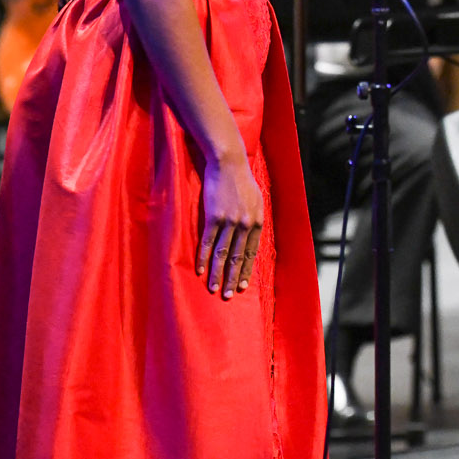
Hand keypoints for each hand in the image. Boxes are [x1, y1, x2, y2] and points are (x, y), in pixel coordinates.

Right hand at [196, 149, 262, 300]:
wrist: (228, 163)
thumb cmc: (242, 180)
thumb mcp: (256, 200)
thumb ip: (254, 218)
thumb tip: (252, 235)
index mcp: (257, 221)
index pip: (252, 253)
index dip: (247, 271)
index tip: (244, 286)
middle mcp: (245, 224)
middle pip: (238, 257)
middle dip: (233, 279)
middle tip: (229, 296)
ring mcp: (230, 221)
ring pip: (223, 254)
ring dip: (218, 274)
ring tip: (214, 289)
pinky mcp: (214, 217)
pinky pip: (208, 242)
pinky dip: (204, 258)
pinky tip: (200, 270)